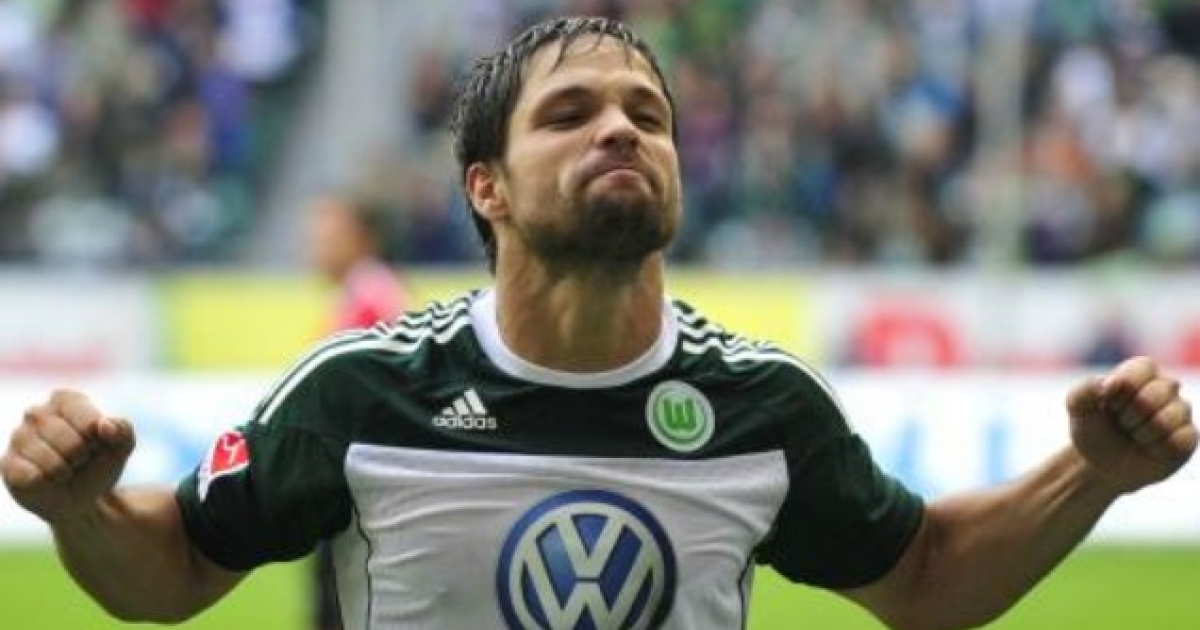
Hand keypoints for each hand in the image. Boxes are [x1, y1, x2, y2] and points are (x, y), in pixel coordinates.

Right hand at [1, 390, 135, 523]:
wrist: (80, 498)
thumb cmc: (98, 464)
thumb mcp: (121, 446)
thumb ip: (123, 430)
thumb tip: (104, 425)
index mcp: (66, 400)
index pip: (88, 420)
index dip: (98, 440)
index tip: (96, 444)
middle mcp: (37, 413)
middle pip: (70, 441)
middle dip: (82, 458)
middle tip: (79, 460)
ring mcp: (18, 437)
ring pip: (49, 460)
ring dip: (64, 472)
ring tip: (64, 471)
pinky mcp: (8, 464)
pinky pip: (30, 476)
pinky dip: (46, 483)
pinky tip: (46, 480)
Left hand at [1068, 356, 1195, 494]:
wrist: (1101, 464)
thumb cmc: (1092, 428)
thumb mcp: (1077, 408)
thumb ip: (1084, 390)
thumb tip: (1109, 383)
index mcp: (1140, 372)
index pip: (1144, 367)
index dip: (1123, 388)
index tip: (1108, 401)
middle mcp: (1165, 387)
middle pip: (1156, 393)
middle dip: (1129, 414)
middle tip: (1121, 422)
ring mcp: (1180, 411)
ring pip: (1167, 419)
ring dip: (1141, 433)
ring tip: (1134, 435)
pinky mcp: (1189, 437)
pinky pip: (1180, 441)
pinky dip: (1156, 449)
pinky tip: (1148, 448)